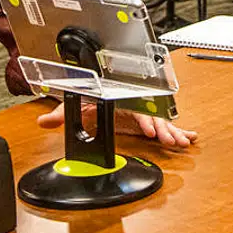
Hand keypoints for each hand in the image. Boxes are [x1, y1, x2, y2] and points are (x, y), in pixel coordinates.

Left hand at [37, 101, 198, 148]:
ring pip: (161, 123)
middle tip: (174, 140)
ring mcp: (141, 114)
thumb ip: (61, 114)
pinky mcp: (144, 122)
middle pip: (154, 118)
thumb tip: (43, 121)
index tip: (151, 130)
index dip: (145, 120)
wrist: (97, 90)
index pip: (136, 111)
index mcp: (122, 100)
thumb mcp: (77, 105)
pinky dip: (177, 131)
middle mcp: (135, 106)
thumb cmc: (91, 96)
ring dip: (173, 132)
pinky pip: (163, 126)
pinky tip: (189, 137)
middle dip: (165, 129)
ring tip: (185, 141)